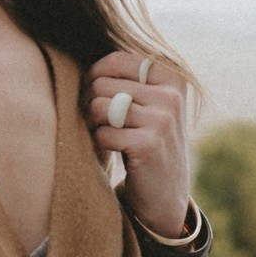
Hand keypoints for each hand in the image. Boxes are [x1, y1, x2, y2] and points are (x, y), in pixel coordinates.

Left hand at [82, 51, 190, 238]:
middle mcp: (171, 96)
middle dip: (91, 103)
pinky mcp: (148, 145)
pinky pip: (103, 134)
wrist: (165, 195)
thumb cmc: (147, 144)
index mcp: (172, 78)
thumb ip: (128, 82)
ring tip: (105, 135)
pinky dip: (100, 145)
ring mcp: (162, 120)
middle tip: (97, 123)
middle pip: (103, 84)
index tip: (94, 95)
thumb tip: (83, 63)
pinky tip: (113, 152)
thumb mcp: (150, 106)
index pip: (117, 60)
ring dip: (93, 124)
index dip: (95, 76)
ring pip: (100, 107)